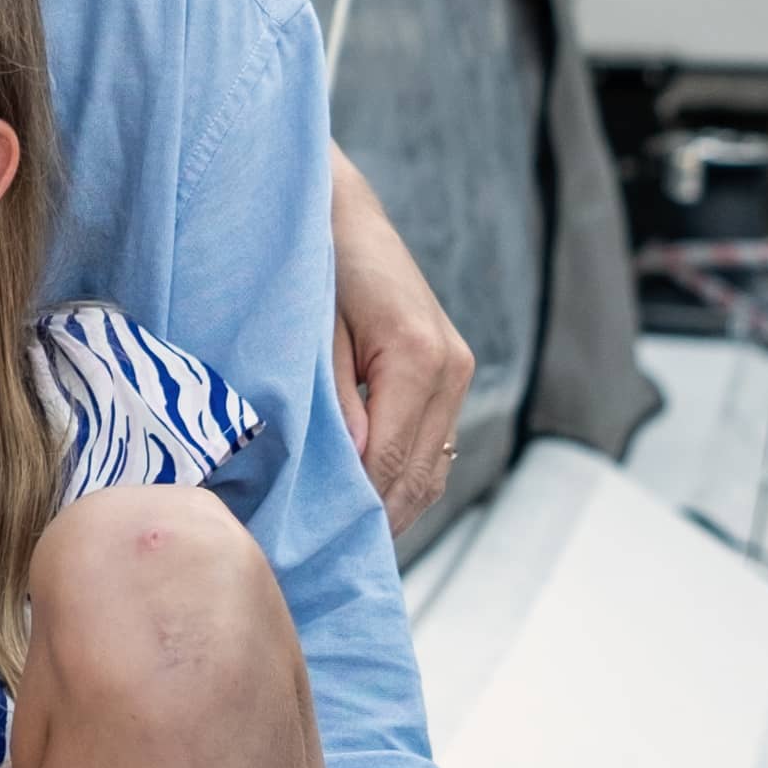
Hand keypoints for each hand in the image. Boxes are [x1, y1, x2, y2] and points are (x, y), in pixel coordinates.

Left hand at [330, 148, 476, 535]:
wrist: (336, 209)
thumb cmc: (313, 263)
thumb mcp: (310, 329)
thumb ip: (332, 399)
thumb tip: (350, 468)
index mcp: (419, 356)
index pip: (391, 463)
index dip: (356, 512)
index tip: (313, 544)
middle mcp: (451, 368)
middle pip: (419, 477)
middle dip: (374, 521)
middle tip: (322, 557)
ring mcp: (457, 372)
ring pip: (432, 470)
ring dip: (391, 508)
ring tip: (341, 541)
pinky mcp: (449, 373)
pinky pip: (431, 447)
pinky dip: (402, 480)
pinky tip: (362, 501)